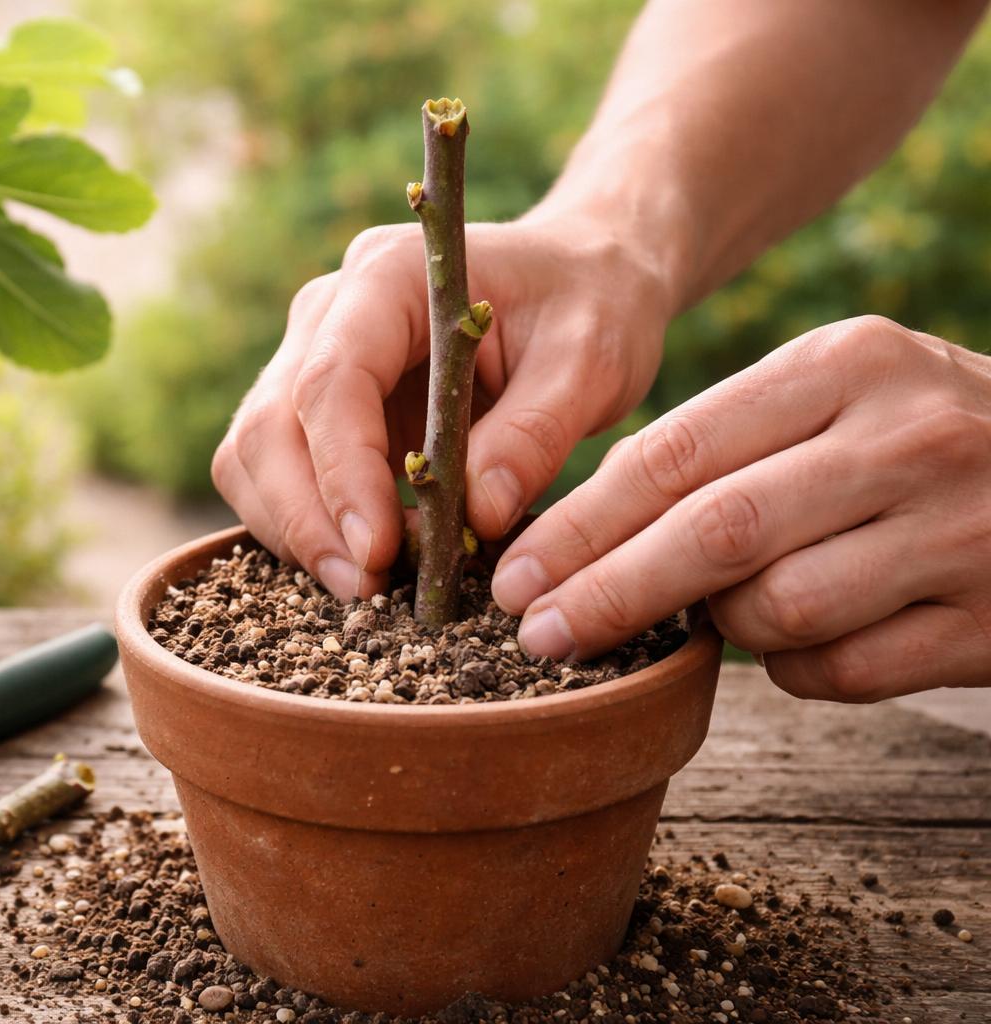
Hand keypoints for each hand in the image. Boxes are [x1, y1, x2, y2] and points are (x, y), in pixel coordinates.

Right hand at [210, 215, 674, 599]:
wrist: (579, 279)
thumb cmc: (589, 306)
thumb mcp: (590, 362)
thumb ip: (535, 434)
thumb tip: (474, 519)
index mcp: (387, 278)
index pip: (331, 381)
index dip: (344, 473)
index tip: (377, 550)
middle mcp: (328, 313)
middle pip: (269, 424)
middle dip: (306, 518)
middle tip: (365, 590)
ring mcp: (309, 357)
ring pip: (253, 455)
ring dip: (295, 530)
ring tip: (367, 586)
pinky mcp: (313, 408)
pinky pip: (272, 474)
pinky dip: (302, 525)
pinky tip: (363, 562)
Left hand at [492, 315, 990, 700]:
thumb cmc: (915, 437)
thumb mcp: (834, 396)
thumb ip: (723, 446)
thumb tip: (579, 533)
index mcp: (848, 364)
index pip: (676, 451)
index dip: (580, 524)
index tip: (515, 575)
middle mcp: (907, 438)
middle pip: (714, 532)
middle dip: (608, 592)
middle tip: (535, 635)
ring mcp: (959, 530)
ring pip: (777, 609)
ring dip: (724, 628)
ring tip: (722, 614)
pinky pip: (843, 669)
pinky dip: (800, 670)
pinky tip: (805, 641)